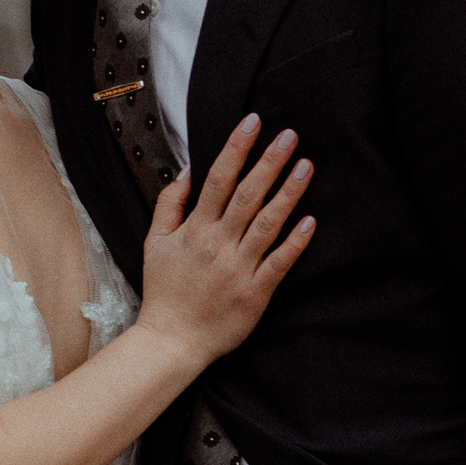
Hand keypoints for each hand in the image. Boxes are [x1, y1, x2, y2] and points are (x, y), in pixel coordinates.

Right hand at [138, 116, 314, 370]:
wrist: (171, 341)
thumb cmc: (164, 292)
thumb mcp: (154, 244)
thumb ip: (169, 205)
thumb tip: (186, 171)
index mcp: (195, 230)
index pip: (218, 179)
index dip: (237, 148)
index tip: (253, 123)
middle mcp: (217, 245)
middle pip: (248, 194)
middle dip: (269, 161)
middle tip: (290, 135)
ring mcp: (238, 269)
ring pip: (267, 223)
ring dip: (288, 193)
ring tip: (306, 166)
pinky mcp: (255, 293)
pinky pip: (279, 263)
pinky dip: (295, 242)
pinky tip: (311, 221)